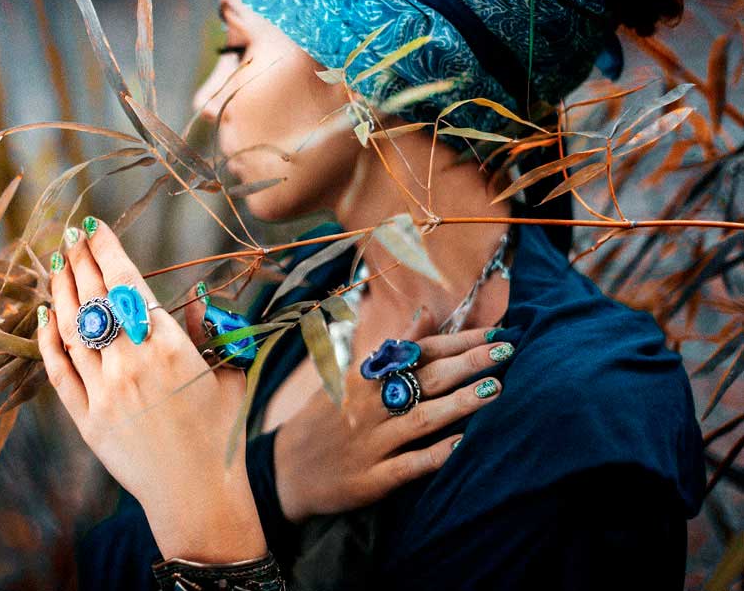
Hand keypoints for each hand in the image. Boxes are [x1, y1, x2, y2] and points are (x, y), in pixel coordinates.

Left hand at [37, 217, 265, 562]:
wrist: (200, 494)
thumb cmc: (220, 431)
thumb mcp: (226, 372)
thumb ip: (208, 330)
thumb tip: (195, 296)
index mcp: (169, 347)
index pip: (127, 284)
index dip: (106, 250)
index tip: (93, 227)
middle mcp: (132, 364)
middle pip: (94, 299)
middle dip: (79, 261)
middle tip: (68, 235)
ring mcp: (105, 393)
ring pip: (72, 329)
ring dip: (61, 292)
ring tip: (55, 264)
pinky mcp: (87, 421)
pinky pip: (59, 372)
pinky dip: (48, 341)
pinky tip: (44, 316)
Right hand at [274, 306, 507, 521]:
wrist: (284, 472)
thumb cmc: (323, 421)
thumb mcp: (347, 378)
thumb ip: (389, 349)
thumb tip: (425, 314)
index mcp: (364, 379)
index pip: (417, 353)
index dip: (457, 342)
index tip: (495, 331)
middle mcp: (369, 407)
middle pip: (424, 380)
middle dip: (467, 364)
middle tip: (508, 350)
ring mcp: (371, 444)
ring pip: (421, 419)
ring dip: (459, 404)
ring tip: (496, 389)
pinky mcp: (371, 479)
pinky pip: (408, 466)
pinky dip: (434, 455)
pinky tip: (463, 447)